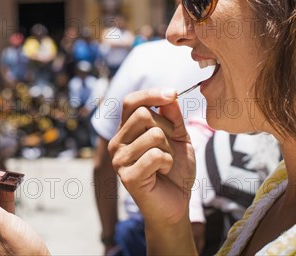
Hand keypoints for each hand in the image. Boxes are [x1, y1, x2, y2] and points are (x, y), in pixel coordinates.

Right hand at [108, 88, 195, 225]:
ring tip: (165, 163)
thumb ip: (173, 116)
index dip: (151, 94)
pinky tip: (162, 172)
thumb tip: (169, 94)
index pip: (131, 101)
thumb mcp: (178, 137)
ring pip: (153, 135)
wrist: (176, 202)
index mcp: (127, 129)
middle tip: (169, 146)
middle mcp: (118, 142)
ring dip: (169, 149)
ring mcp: (119, 159)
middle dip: (167, 129)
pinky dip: (167, 162)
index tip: (172, 93)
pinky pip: (155, 155)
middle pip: (143, 114)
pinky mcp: (127, 177)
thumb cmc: (175, 169)